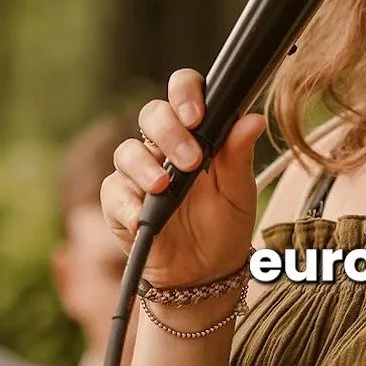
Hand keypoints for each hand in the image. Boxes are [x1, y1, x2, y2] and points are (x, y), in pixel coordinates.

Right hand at [101, 68, 265, 288]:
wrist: (207, 273)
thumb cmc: (224, 225)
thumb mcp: (239, 191)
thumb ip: (239, 154)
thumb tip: (253, 119)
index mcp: (194, 133)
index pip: (183, 92)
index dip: (184, 93)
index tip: (197, 115)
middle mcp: (162, 147)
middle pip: (151, 115)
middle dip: (169, 132)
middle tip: (191, 159)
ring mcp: (137, 174)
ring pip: (127, 151)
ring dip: (146, 167)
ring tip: (165, 187)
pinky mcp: (118, 203)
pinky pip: (112, 192)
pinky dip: (127, 203)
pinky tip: (142, 216)